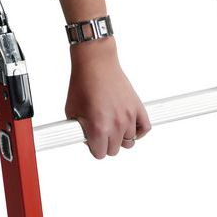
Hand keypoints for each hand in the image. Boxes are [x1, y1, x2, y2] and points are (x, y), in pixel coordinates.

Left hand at [65, 38, 150, 158]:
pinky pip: (145, 129)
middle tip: (101, 132)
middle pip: (114, 150)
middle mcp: (116, 125)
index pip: (100, 154)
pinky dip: (139, 131)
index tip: (92, 141)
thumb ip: (80, 132)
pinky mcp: (138, 107)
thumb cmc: (82, 84)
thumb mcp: (72, 112)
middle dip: (106, 143)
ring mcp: (129, 116)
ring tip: (113, 125)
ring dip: (120, 137)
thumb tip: (88, 142)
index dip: (94, 148)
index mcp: (98, 128)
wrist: (96, 63)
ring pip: (129, 142)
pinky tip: (130, 127)